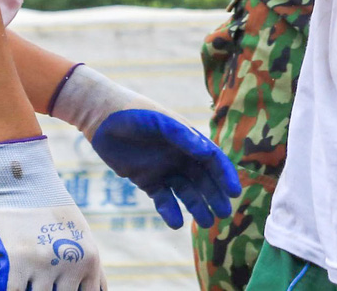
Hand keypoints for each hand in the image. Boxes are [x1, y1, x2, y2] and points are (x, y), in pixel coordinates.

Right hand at [0, 137, 103, 290]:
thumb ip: (91, 269)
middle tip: (47, 283)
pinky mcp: (17, 262)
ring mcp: (43, 264)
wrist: (29, 185)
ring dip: (33, 290)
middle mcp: (69, 263)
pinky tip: (16, 284)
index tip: (63, 290)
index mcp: (89, 259)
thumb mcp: (83, 237)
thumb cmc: (58, 214)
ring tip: (33, 279)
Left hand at [47, 62, 240, 228]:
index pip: (213, 159)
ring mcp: (164, 168)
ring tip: (206, 222)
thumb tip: (208, 154)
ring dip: (197, 206)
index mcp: (188, 139)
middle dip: (215, 195)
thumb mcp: (160, 122)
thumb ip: (182, 137)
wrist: (102, 118)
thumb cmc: (135, 113)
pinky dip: (170, 210)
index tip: (234, 192)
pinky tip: (176, 222)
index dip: (225, 175)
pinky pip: (163, 198)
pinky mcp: (146, 180)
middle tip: (224, 214)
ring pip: (186, 191)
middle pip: (203, 179)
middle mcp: (180, 155)